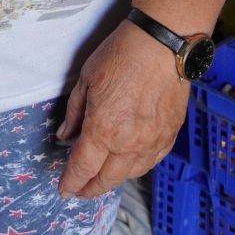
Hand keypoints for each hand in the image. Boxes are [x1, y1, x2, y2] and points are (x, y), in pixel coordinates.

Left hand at [56, 21, 192, 197]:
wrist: (163, 44)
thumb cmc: (121, 56)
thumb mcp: (86, 80)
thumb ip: (75, 113)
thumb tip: (66, 135)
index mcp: (104, 131)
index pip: (83, 168)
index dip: (71, 182)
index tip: (64, 189)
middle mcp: (129, 144)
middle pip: (107, 179)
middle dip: (90, 188)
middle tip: (80, 190)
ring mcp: (153, 142)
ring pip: (130, 174)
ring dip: (113, 180)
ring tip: (102, 178)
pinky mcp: (170, 135)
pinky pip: (151, 162)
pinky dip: (136, 168)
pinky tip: (129, 164)